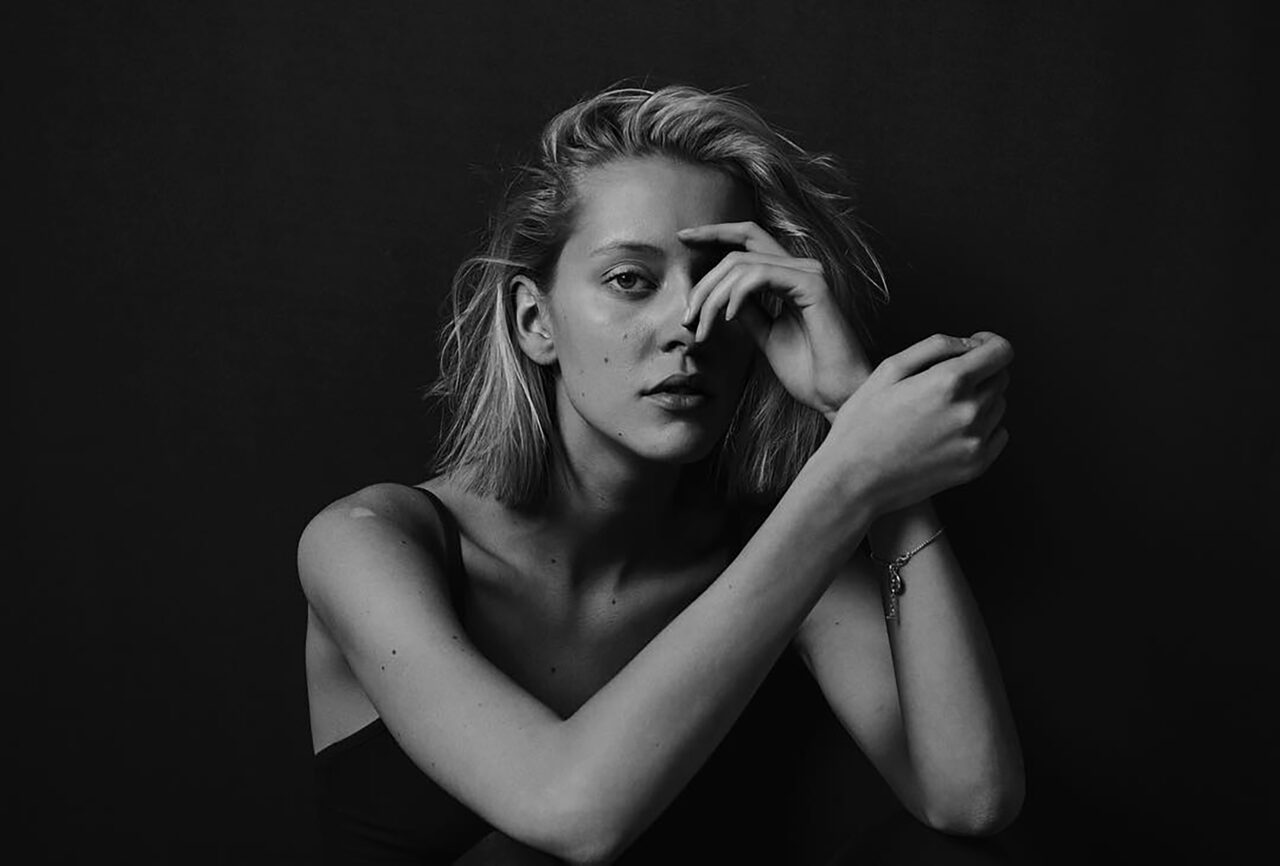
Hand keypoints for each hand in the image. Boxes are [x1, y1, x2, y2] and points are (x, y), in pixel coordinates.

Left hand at [678, 221, 870, 417]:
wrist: (836, 395)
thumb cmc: (809, 371)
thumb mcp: (766, 335)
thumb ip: (747, 310)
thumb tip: (719, 296)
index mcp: (791, 277)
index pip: (748, 238)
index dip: (714, 232)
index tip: (682, 237)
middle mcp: (801, 268)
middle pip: (736, 254)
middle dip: (703, 284)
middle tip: (687, 318)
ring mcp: (809, 273)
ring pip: (742, 265)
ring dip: (712, 298)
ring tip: (702, 328)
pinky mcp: (813, 285)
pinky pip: (759, 276)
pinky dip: (736, 296)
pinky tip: (727, 319)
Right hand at [822, 332, 1012, 515]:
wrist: (854, 481)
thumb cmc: (862, 425)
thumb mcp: (888, 370)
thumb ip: (934, 346)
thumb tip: (970, 343)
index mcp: (949, 383)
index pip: (1001, 351)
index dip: (991, 343)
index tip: (978, 346)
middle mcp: (969, 412)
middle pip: (1001, 377)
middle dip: (981, 371)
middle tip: (947, 381)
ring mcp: (975, 441)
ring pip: (999, 406)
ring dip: (980, 400)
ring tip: (940, 411)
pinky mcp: (976, 465)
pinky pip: (997, 435)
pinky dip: (981, 428)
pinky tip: (949, 431)